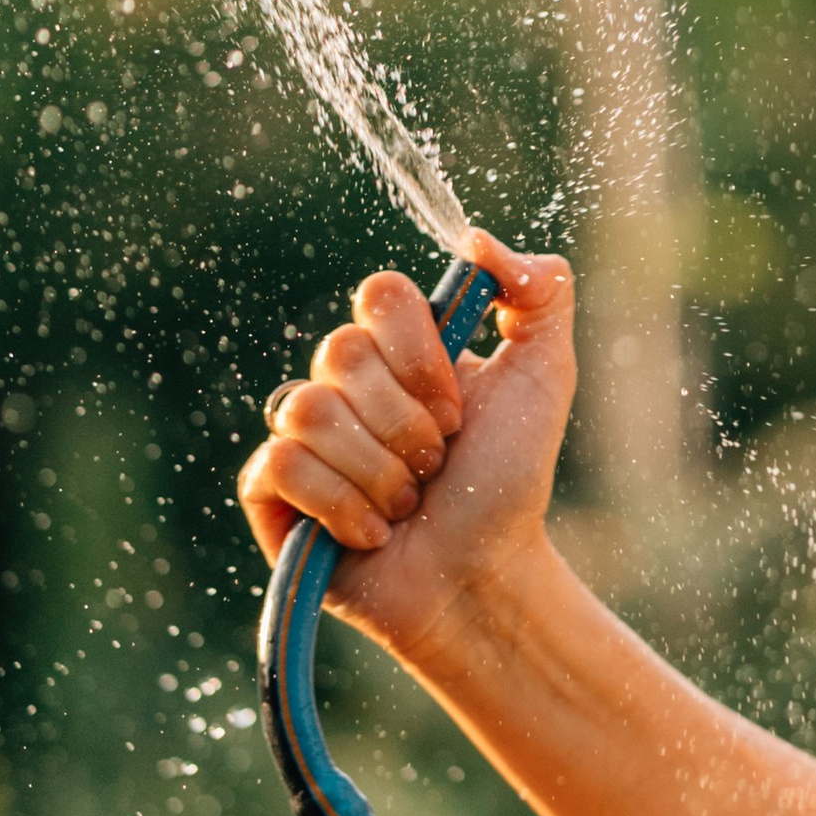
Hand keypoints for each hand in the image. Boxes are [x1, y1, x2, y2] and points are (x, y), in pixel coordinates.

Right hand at [236, 230, 575, 668]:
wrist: (483, 577)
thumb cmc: (510, 482)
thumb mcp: (545, 377)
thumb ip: (541, 293)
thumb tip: (479, 239)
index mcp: (397, 348)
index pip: (379, 293)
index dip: (420, 353)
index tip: (457, 407)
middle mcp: (342, 382)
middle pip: (341, 353)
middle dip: (407, 424)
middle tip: (436, 465)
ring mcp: (300, 435)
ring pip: (309, 412)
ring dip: (380, 473)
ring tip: (408, 505)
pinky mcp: (269, 491)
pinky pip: (281, 465)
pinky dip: (341, 507)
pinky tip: (372, 534)